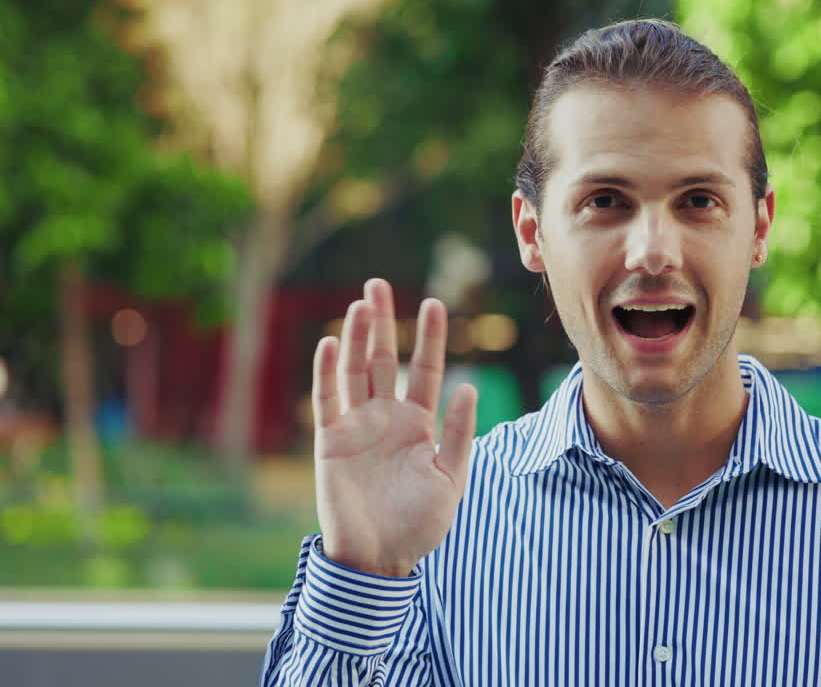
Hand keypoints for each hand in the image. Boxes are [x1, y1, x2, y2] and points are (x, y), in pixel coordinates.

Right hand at [312, 278, 476, 576]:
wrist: (380, 559)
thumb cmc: (420, 524)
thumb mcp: (451, 478)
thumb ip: (459, 434)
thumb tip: (470, 387)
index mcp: (419, 425)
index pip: (426, 371)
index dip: (429, 338)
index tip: (434, 303)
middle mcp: (386, 418)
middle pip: (384, 360)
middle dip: (382, 323)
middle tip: (377, 284)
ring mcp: (356, 427)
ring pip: (355, 371)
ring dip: (356, 338)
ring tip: (361, 303)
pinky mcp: (329, 442)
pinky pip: (327, 400)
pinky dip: (327, 372)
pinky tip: (332, 342)